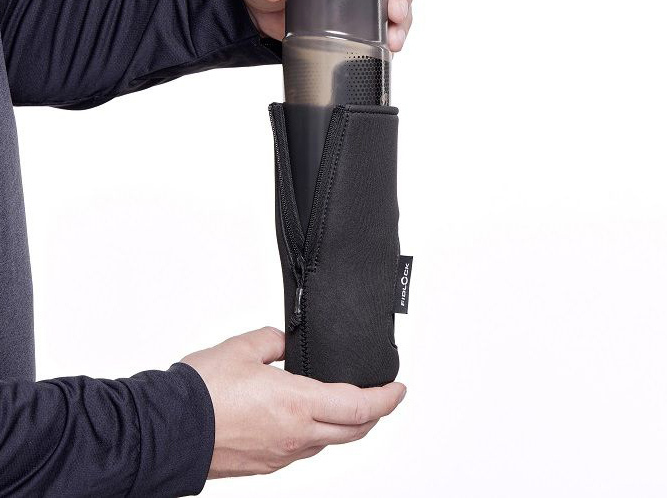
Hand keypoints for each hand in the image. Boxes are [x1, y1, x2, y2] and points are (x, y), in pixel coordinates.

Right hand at [182, 326, 406, 477]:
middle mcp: (295, 436)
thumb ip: (275, 340)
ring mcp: (281, 455)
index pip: (359, 406)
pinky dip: (317, 436)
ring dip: (345, 426)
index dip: (386, 398)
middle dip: (374, 414)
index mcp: (297, 403)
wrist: (165, 432)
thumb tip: (286, 342)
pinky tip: (306, 421)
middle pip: (353, 432)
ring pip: (328, 444)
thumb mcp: (244, 347)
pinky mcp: (264, 467)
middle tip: (381, 399)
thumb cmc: (201, 393)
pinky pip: (303, 452)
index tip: (398, 389)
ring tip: (346, 406)